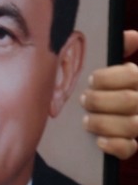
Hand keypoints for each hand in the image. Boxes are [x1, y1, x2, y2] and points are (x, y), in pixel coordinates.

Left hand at [80, 30, 137, 158]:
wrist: (56, 113)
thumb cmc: (76, 82)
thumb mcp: (87, 64)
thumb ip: (108, 48)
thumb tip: (133, 36)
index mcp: (130, 78)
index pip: (133, 75)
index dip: (111, 78)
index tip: (91, 79)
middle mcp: (136, 101)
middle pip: (131, 100)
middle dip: (102, 101)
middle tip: (84, 100)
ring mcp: (133, 124)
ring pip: (133, 125)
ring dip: (104, 123)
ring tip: (85, 121)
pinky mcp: (125, 145)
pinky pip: (130, 149)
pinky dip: (115, 145)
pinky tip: (99, 141)